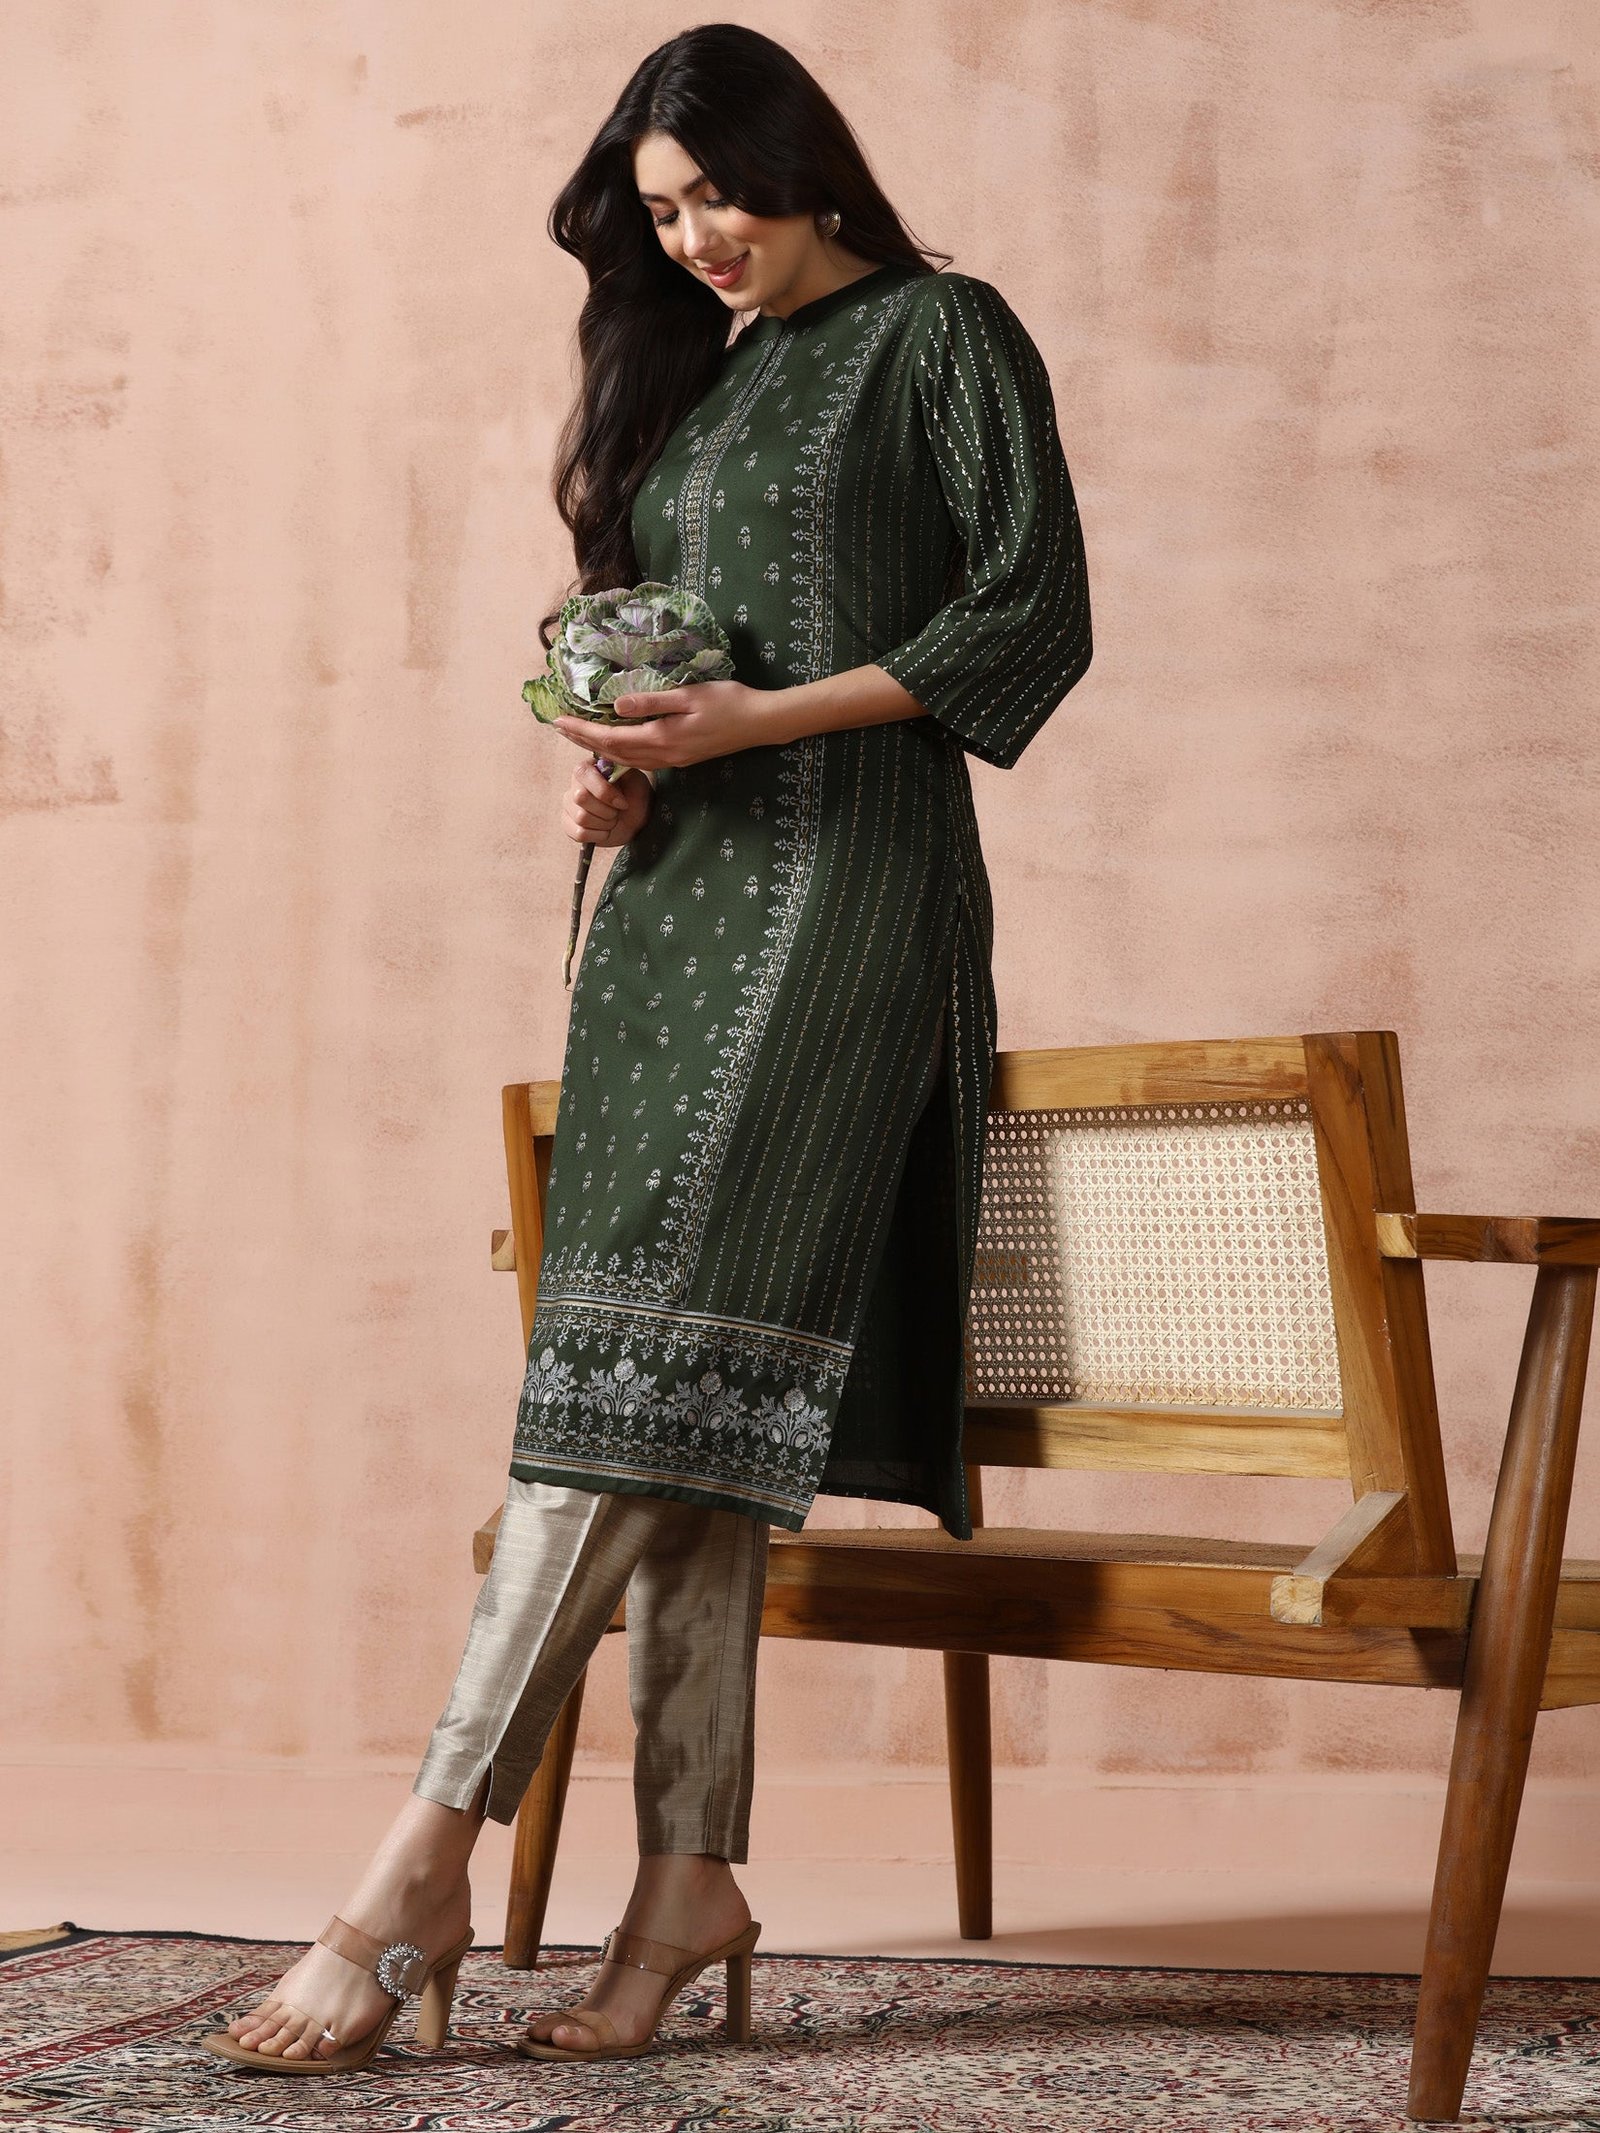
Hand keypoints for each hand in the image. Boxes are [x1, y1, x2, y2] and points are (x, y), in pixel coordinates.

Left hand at [552, 679, 784, 768]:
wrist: (759, 723)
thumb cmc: (728, 702)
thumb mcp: (688, 695)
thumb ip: (651, 701)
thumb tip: (615, 704)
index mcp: (662, 738)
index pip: (611, 739)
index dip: (582, 732)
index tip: (559, 721)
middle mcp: (663, 755)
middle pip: (614, 754)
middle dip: (584, 742)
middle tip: (559, 728)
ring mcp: (673, 760)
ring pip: (627, 760)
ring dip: (600, 749)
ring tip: (579, 736)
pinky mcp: (681, 758)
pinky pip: (641, 760)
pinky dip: (621, 752)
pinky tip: (615, 743)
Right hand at [563, 760, 651, 846]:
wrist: (636, 820)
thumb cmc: (633, 796)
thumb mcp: (634, 778)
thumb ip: (620, 768)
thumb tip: (609, 764)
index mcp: (587, 768)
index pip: (584, 774)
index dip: (605, 792)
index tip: (622, 802)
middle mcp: (574, 786)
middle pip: (580, 798)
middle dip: (606, 810)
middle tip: (617, 812)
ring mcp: (569, 807)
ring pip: (581, 817)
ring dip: (605, 823)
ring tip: (612, 820)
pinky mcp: (568, 826)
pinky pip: (579, 833)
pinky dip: (599, 835)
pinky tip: (604, 830)